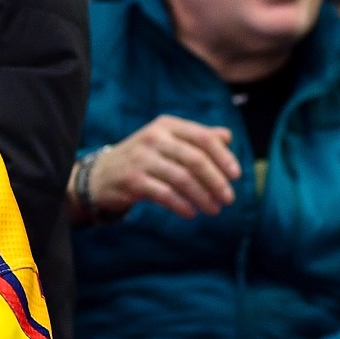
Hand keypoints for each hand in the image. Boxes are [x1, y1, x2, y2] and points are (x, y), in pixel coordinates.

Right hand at [75, 116, 240, 220]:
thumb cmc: (145, 157)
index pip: (204, 138)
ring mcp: (141, 159)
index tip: (237, 176)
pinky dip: (182, 205)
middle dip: (216, 182)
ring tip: (214, 210)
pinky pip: (164, 194)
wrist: (103, 173)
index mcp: (167, 125)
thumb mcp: (168, 141)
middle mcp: (154, 138)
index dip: (224, 157)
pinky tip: (191, 213)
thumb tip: (227, 137)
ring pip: (182, 179)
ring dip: (202, 197)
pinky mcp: (132, 180)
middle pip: (195, 159)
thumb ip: (197, 137)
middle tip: (228, 199)